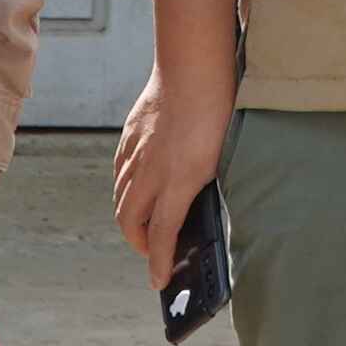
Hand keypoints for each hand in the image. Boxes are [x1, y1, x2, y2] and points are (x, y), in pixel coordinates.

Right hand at [113, 71, 232, 288]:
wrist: (194, 64)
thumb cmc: (220, 108)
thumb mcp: (224, 155)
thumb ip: (208, 184)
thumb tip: (202, 209)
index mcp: (179, 179)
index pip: (162, 233)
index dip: (158, 262)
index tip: (158, 282)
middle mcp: (151, 170)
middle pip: (130, 220)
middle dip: (140, 244)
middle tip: (153, 253)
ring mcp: (137, 151)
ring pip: (122, 197)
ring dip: (131, 218)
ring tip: (146, 225)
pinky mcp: (130, 135)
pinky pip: (121, 172)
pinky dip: (126, 189)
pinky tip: (137, 188)